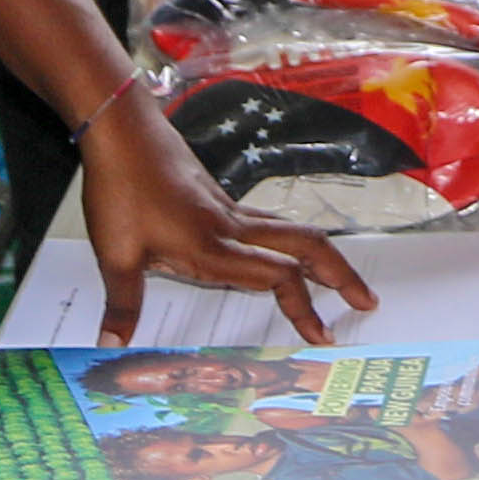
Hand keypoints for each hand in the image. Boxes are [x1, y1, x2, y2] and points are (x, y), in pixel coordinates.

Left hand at [79, 80, 377, 343]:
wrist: (123, 131)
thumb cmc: (120, 188)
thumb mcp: (115, 253)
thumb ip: (122, 304)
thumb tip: (111, 348)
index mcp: (212, 246)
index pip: (277, 277)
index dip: (305, 308)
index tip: (322, 336)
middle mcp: (232, 227)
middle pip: (306, 246)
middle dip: (341, 274)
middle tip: (367, 301)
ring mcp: (231, 210)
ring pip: (293, 232)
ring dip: (323, 257)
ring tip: (341, 279)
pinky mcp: (222, 200)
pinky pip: (271, 224)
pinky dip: (293, 243)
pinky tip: (286, 254)